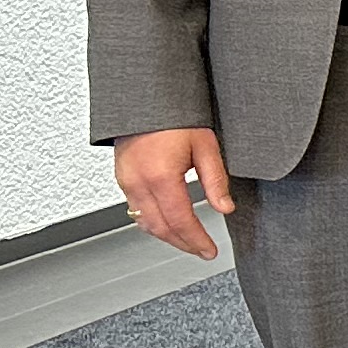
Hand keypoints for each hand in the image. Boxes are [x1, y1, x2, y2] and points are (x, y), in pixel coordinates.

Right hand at [114, 127, 235, 258]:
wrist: (145, 97)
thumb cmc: (175, 116)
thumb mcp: (205, 145)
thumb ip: (215, 180)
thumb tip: (225, 207)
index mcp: (161, 176)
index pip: (180, 221)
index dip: (196, 240)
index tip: (209, 250)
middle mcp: (138, 182)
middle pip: (160, 228)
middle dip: (183, 244)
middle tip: (202, 250)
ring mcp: (126, 181)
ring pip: (145, 222)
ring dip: (167, 236)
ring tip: (188, 241)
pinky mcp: (122, 177)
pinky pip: (136, 210)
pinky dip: (153, 223)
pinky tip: (168, 224)